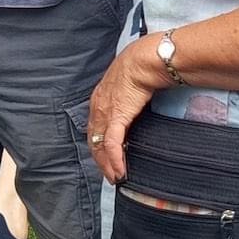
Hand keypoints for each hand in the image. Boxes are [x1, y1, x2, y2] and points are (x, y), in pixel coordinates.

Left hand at [87, 38, 164, 182]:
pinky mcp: (117, 117)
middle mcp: (98, 107)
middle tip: (109, 174)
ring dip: (107, 164)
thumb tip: (134, 101)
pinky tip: (120, 170)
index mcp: (99, 98)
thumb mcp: (127, 83)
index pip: (93, 128)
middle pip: (93, 140)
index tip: (104, 158)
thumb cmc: (140, 66)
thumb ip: (126, 96)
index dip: (97, 145)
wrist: (144, 60)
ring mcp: (105, 113)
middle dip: (100, 161)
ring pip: (100, 145)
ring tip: (115, 177)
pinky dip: (115, 159)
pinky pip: (113, 144)